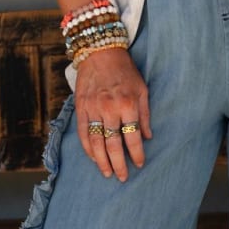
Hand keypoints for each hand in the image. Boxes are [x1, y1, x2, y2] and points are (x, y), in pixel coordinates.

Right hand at [74, 48, 151, 181]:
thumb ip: (145, 114)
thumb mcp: (142, 89)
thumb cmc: (125, 70)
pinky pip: (83, 133)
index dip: (136, 154)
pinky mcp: (81, 108)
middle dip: (119, 163)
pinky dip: (87, 148)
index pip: (133, 137)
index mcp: (128, 104)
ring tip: (107, 173)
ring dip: (102, 161)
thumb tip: (147, 137)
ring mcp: (93, 109)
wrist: (100, 52)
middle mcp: (109, 109)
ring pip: (96, 142)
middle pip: (113, 144)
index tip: (139, 164)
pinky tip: (93, 158)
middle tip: (122, 177)